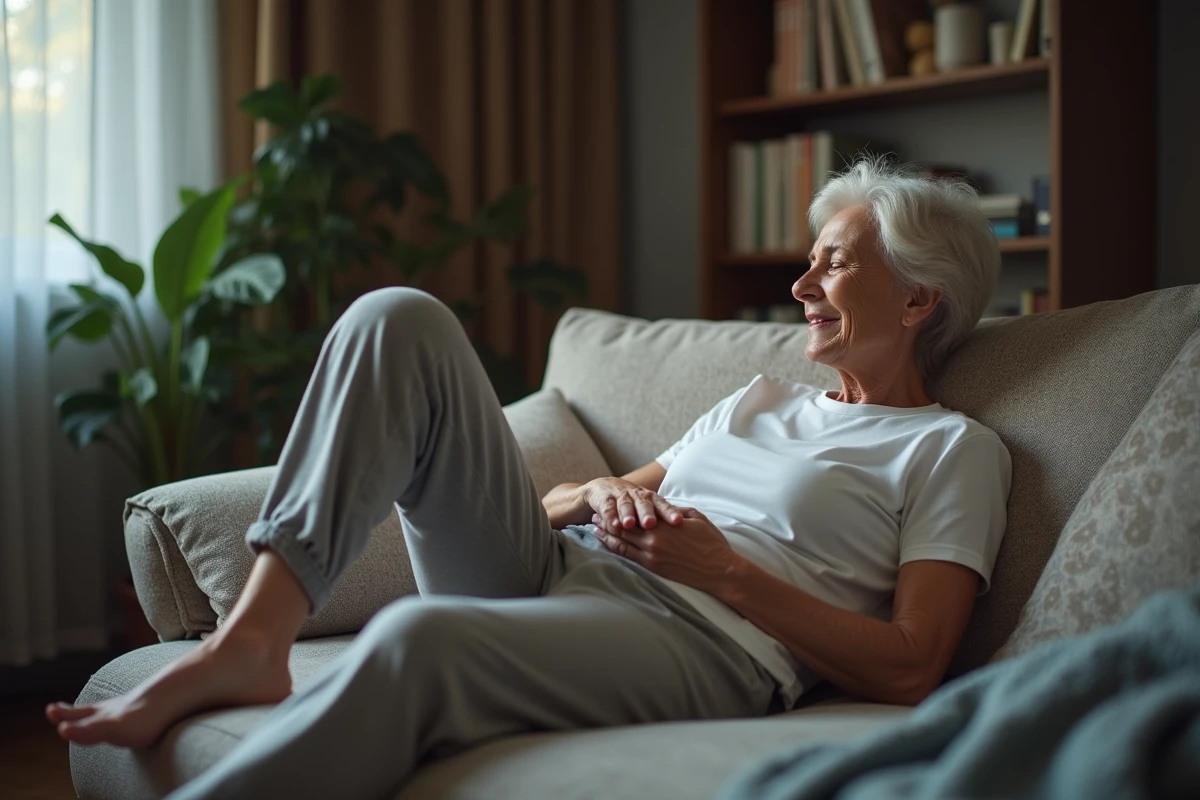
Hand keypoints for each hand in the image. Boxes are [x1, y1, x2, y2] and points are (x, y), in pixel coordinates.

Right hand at [581, 477, 683, 534]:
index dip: (669, 512)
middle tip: (651, 524)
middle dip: (648, 513)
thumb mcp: (647, 506)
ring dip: (628, 514)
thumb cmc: (630, 503)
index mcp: (650, 498)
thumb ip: (663, 513)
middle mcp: (636, 494)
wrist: (599, 490)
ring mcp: (619, 495)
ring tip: (629, 525)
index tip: (678, 522)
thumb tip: (689, 522)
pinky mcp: (603, 499)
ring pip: (625, 504)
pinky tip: (613, 526)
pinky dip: (610, 517)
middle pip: (644, 503)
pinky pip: (607, 508)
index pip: (662, 505)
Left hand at [593, 507, 739, 592]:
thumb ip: (677, 510)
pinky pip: (629, 558)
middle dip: (608, 521)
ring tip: (595, 529)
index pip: (636, 513)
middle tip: (595, 515)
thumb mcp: (696, 517)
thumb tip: (664, 506)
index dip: (621, 509)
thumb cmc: (712, 543)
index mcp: (664, 524)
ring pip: (623, 543)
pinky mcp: (654, 568)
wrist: (720, 570)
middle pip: (624, 527)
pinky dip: (616, 550)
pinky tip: (608, 546)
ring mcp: (652, 554)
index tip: (610, 504)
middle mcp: (655, 538)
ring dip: (607, 535)